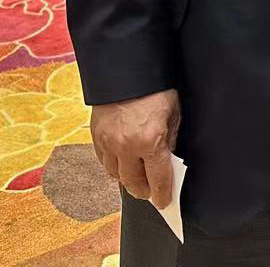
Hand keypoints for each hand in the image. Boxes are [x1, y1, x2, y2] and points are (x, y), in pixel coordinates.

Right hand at [90, 89, 180, 208]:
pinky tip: (121, 163)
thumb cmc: (154, 87)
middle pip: (133, 183)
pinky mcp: (96, 135)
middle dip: (143, 191)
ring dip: (127, 179)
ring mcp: (108, 142)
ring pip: (115, 175)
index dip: (162, 194)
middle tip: (150, 193)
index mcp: (150, 141)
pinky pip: (103, 161)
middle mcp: (126, 146)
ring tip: (136, 178)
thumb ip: (171, 138)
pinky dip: (113, 166)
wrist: (126, 67)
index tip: (164, 201)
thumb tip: (168, 158)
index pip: (158, 179)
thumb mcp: (173, 112)